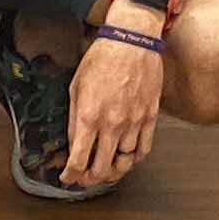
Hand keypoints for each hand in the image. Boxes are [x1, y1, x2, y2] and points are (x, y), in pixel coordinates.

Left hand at [60, 13, 163, 189]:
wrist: (132, 40)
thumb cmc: (103, 58)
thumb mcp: (76, 87)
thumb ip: (75, 119)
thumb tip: (74, 144)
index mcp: (90, 117)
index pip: (78, 161)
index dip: (70, 176)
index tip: (68, 177)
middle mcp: (113, 124)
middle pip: (102, 169)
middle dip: (90, 180)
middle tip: (85, 178)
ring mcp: (134, 122)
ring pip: (125, 163)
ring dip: (113, 171)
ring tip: (107, 170)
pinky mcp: (151, 116)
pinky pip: (144, 148)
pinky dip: (135, 159)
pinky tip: (128, 157)